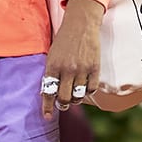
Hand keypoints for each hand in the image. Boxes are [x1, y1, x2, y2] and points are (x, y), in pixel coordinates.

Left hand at [42, 0, 103, 118]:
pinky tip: (84, 88)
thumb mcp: (52, 55)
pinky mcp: (94, 67)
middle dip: (62, 105)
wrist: (81, 24)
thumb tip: (50, 92)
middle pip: (64, 98)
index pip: (48, 92)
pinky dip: (87, 91)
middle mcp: (67, 70)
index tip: (47, 116)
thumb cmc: (64, 40)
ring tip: (74, 97)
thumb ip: (51, 73)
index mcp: (52, 66)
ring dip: (75, 100)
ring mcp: (81, 69)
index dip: (47, 107)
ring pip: (78, 95)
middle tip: (63, 105)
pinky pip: (91, 88)